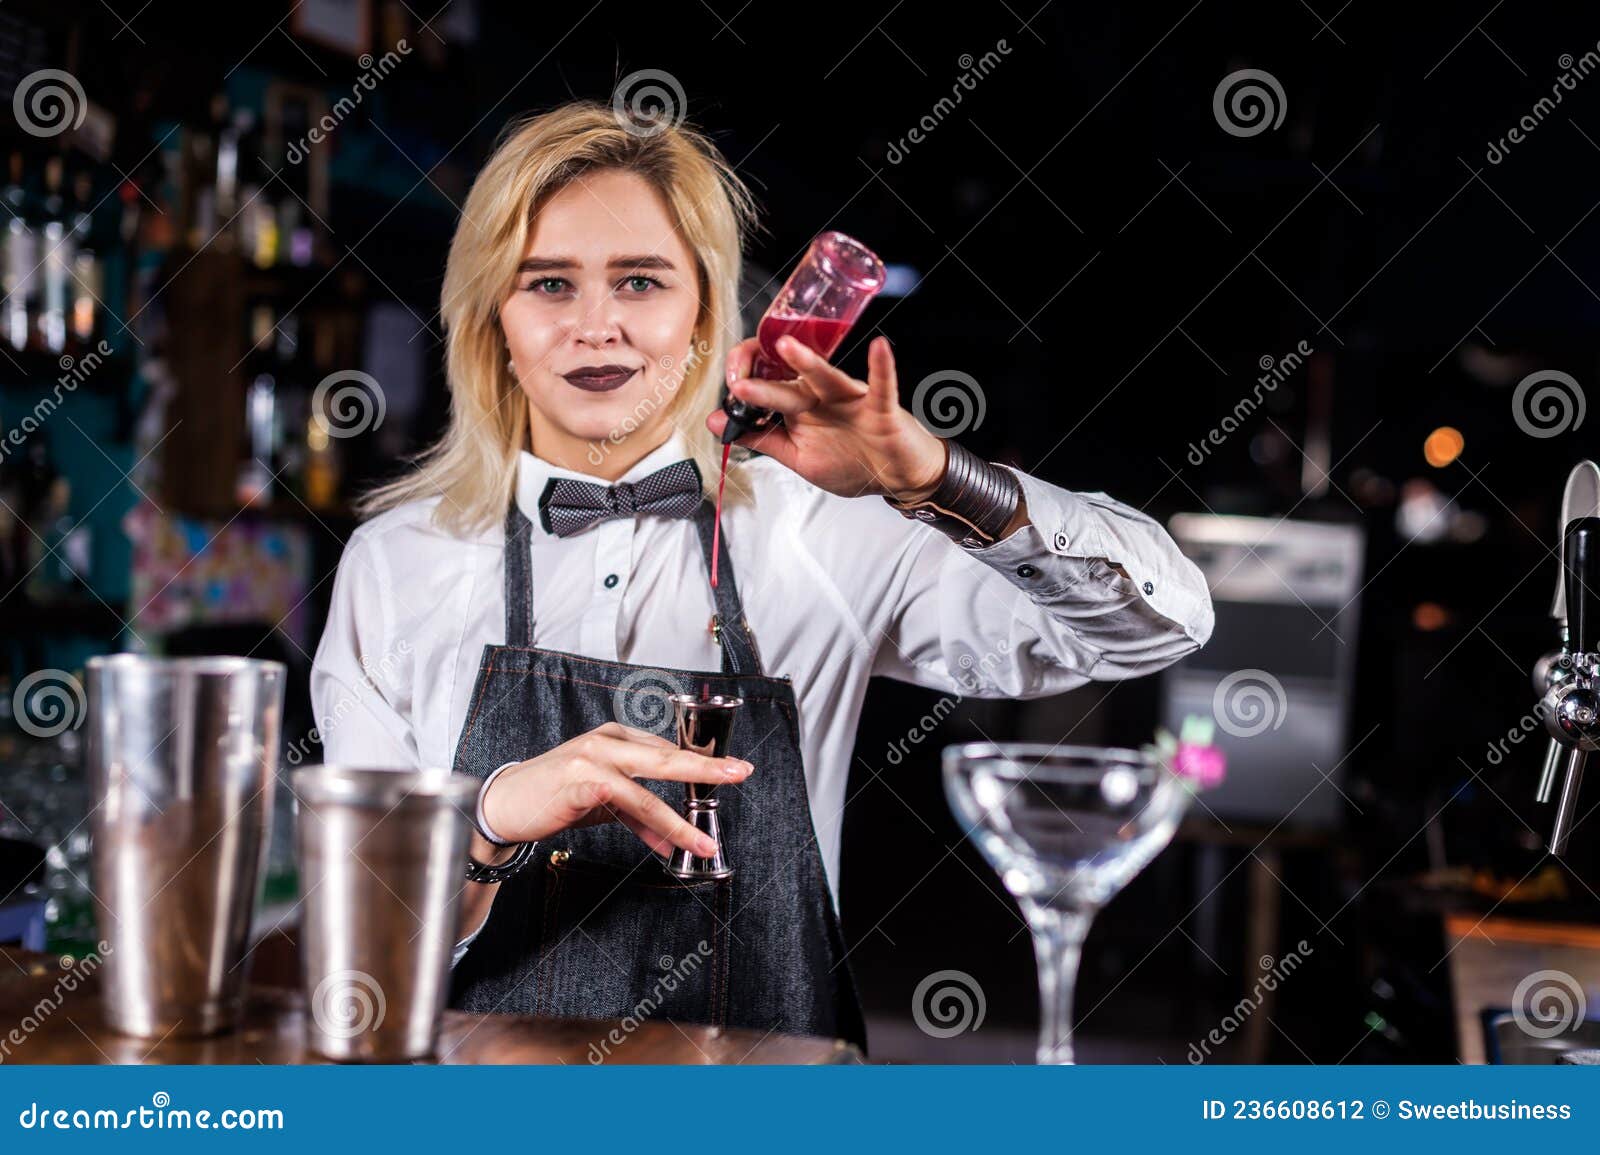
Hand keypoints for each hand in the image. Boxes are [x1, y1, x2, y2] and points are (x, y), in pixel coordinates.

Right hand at [481, 721, 752, 858]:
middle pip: (667, 755)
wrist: (503, 806)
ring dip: (681, 818)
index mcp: (614, 737)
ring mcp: (594, 756)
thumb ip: (638, 815)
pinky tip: (668, 845)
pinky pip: (628, 805)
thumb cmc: (553, 799)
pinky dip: (652, 827)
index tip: (728, 772)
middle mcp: (607, 741)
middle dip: (708, 767)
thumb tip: (671, 839)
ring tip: (704, 840)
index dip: (698, 765)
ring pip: (651, 785)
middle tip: (741, 772)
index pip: (665, 751)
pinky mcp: (582, 779)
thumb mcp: (602, 803)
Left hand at [705, 334, 948, 501]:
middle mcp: (822, 399)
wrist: (899, 475)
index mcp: (801, 408)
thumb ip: (761, 438)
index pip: (768, 387)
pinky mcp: (881, 409)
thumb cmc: (854, 463)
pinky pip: (882, 386)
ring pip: (826, 378)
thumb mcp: (799, 456)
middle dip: (762, 383)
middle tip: (738, 380)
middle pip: (788, 386)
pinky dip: (882, 368)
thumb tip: (716, 422)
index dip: (747, 386)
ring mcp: (851, 401)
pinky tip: (879, 350)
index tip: (729, 391)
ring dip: (807, 363)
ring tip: (785, 346)